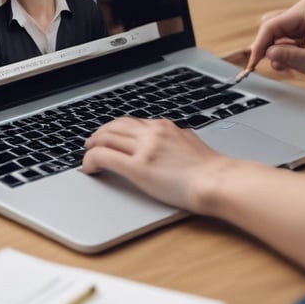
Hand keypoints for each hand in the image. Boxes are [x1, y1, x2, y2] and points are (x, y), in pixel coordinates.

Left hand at [82, 117, 230, 210]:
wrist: (216, 181)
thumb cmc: (209, 170)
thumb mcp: (190, 143)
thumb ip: (175, 139)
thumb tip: (169, 143)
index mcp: (163, 127)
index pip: (131, 122)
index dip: (115, 130)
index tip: (109, 137)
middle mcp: (152, 132)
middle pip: (114, 126)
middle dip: (99, 134)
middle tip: (91, 144)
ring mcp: (144, 148)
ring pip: (105, 138)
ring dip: (92, 145)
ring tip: (87, 155)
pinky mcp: (138, 167)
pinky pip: (103, 157)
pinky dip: (90, 160)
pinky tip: (89, 168)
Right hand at [246, 0, 304, 88]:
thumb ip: (291, 57)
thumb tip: (268, 54)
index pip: (270, 27)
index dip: (258, 47)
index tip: (252, 65)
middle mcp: (303, 12)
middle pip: (270, 28)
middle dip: (267, 48)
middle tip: (273, 68)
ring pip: (276, 35)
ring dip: (276, 52)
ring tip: (287, 69)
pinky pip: (286, 40)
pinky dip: (284, 53)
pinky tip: (292, 66)